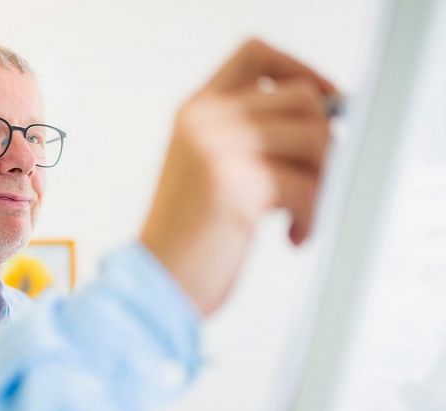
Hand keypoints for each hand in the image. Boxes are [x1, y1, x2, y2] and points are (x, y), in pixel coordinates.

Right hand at [140, 39, 336, 315]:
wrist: (155, 282)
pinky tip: (293, 236)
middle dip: (325, 142)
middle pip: (301, 98)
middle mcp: (204, 121)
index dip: (299, 70)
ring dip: (323, 182)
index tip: (325, 100)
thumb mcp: (211, 170)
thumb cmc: (187, 236)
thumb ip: (252, 137)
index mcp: (195, 113)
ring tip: (302, 215)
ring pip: (314, 138)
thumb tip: (327, 121)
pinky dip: (311, 216)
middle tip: (316, 181)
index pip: (255, 55)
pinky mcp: (236, 184)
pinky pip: (307, 186)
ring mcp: (218, 148)